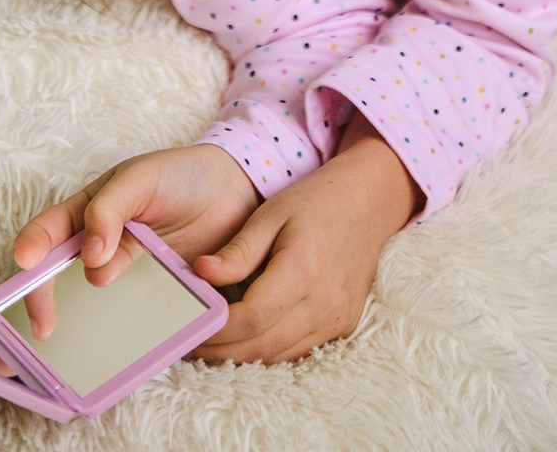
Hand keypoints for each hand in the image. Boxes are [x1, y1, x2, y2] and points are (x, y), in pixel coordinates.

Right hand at [10, 144, 259, 340]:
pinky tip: (113, 352)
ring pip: (87, 305)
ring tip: (59, 349)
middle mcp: (98, 246)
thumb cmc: (180, 175)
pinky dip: (116, 336)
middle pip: (56, 276)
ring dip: (72, 325)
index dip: (32, 247)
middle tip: (44, 327)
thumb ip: (111, 209)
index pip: (49, 231)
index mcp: (88, 211)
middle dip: (39, 300)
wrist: (234, 191)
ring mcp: (124, 273)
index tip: (25, 265)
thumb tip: (89, 257)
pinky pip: (127, 321)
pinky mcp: (150, 296)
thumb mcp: (142, 177)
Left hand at [188, 122, 421, 364]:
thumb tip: (200, 274)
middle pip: (262, 345)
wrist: (369, 201)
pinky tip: (247, 336)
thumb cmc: (316, 200)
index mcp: (302, 270)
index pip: (250, 317)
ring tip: (211, 343)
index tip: (187, 325)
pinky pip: (299, 350)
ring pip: (279, 355)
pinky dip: (269, 349)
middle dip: (221, 350)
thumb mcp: (272, 213)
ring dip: (243, 355)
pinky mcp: (343, 324)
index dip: (215, 328)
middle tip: (189, 342)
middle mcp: (323, 303)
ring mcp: (337, 318)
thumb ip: (238, 250)